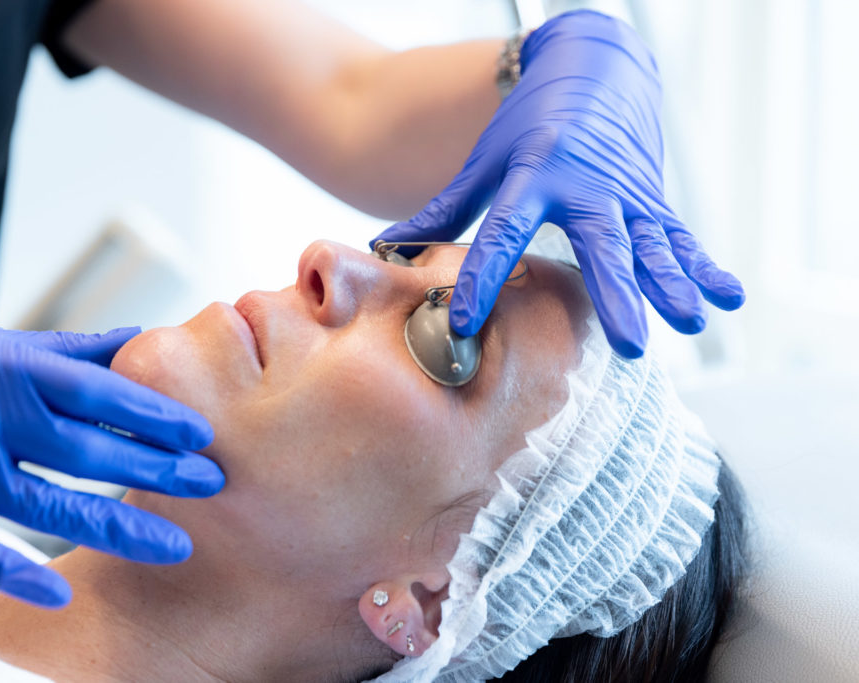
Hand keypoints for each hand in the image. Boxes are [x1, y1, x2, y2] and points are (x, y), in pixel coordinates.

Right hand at [0, 315, 222, 606]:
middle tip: (212, 484)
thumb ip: (66, 351)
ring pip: (47, 505)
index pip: (99, 393)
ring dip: (115, 527)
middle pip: (87, 449)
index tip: (203, 433)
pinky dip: (17, 574)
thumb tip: (136, 338)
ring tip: (173, 543)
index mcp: (8, 367)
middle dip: (155, 469)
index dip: (154, 414)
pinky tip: (63, 593)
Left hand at [372, 10, 743, 356]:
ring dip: (673, 284)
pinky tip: (729, 296)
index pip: (503, 232)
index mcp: (534, 175)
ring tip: (692, 320)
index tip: (463, 324)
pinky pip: (682, 238)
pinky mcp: (655, 201)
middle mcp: (588, 186)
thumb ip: (442, 211)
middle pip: (602, 244)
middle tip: (630, 343)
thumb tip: (384, 249)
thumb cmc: (528, 126)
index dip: (481, 278)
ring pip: (653, 244)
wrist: (593, 69)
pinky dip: (705, 266)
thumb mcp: (484, 163)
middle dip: (616, 294)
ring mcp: (629, 195)